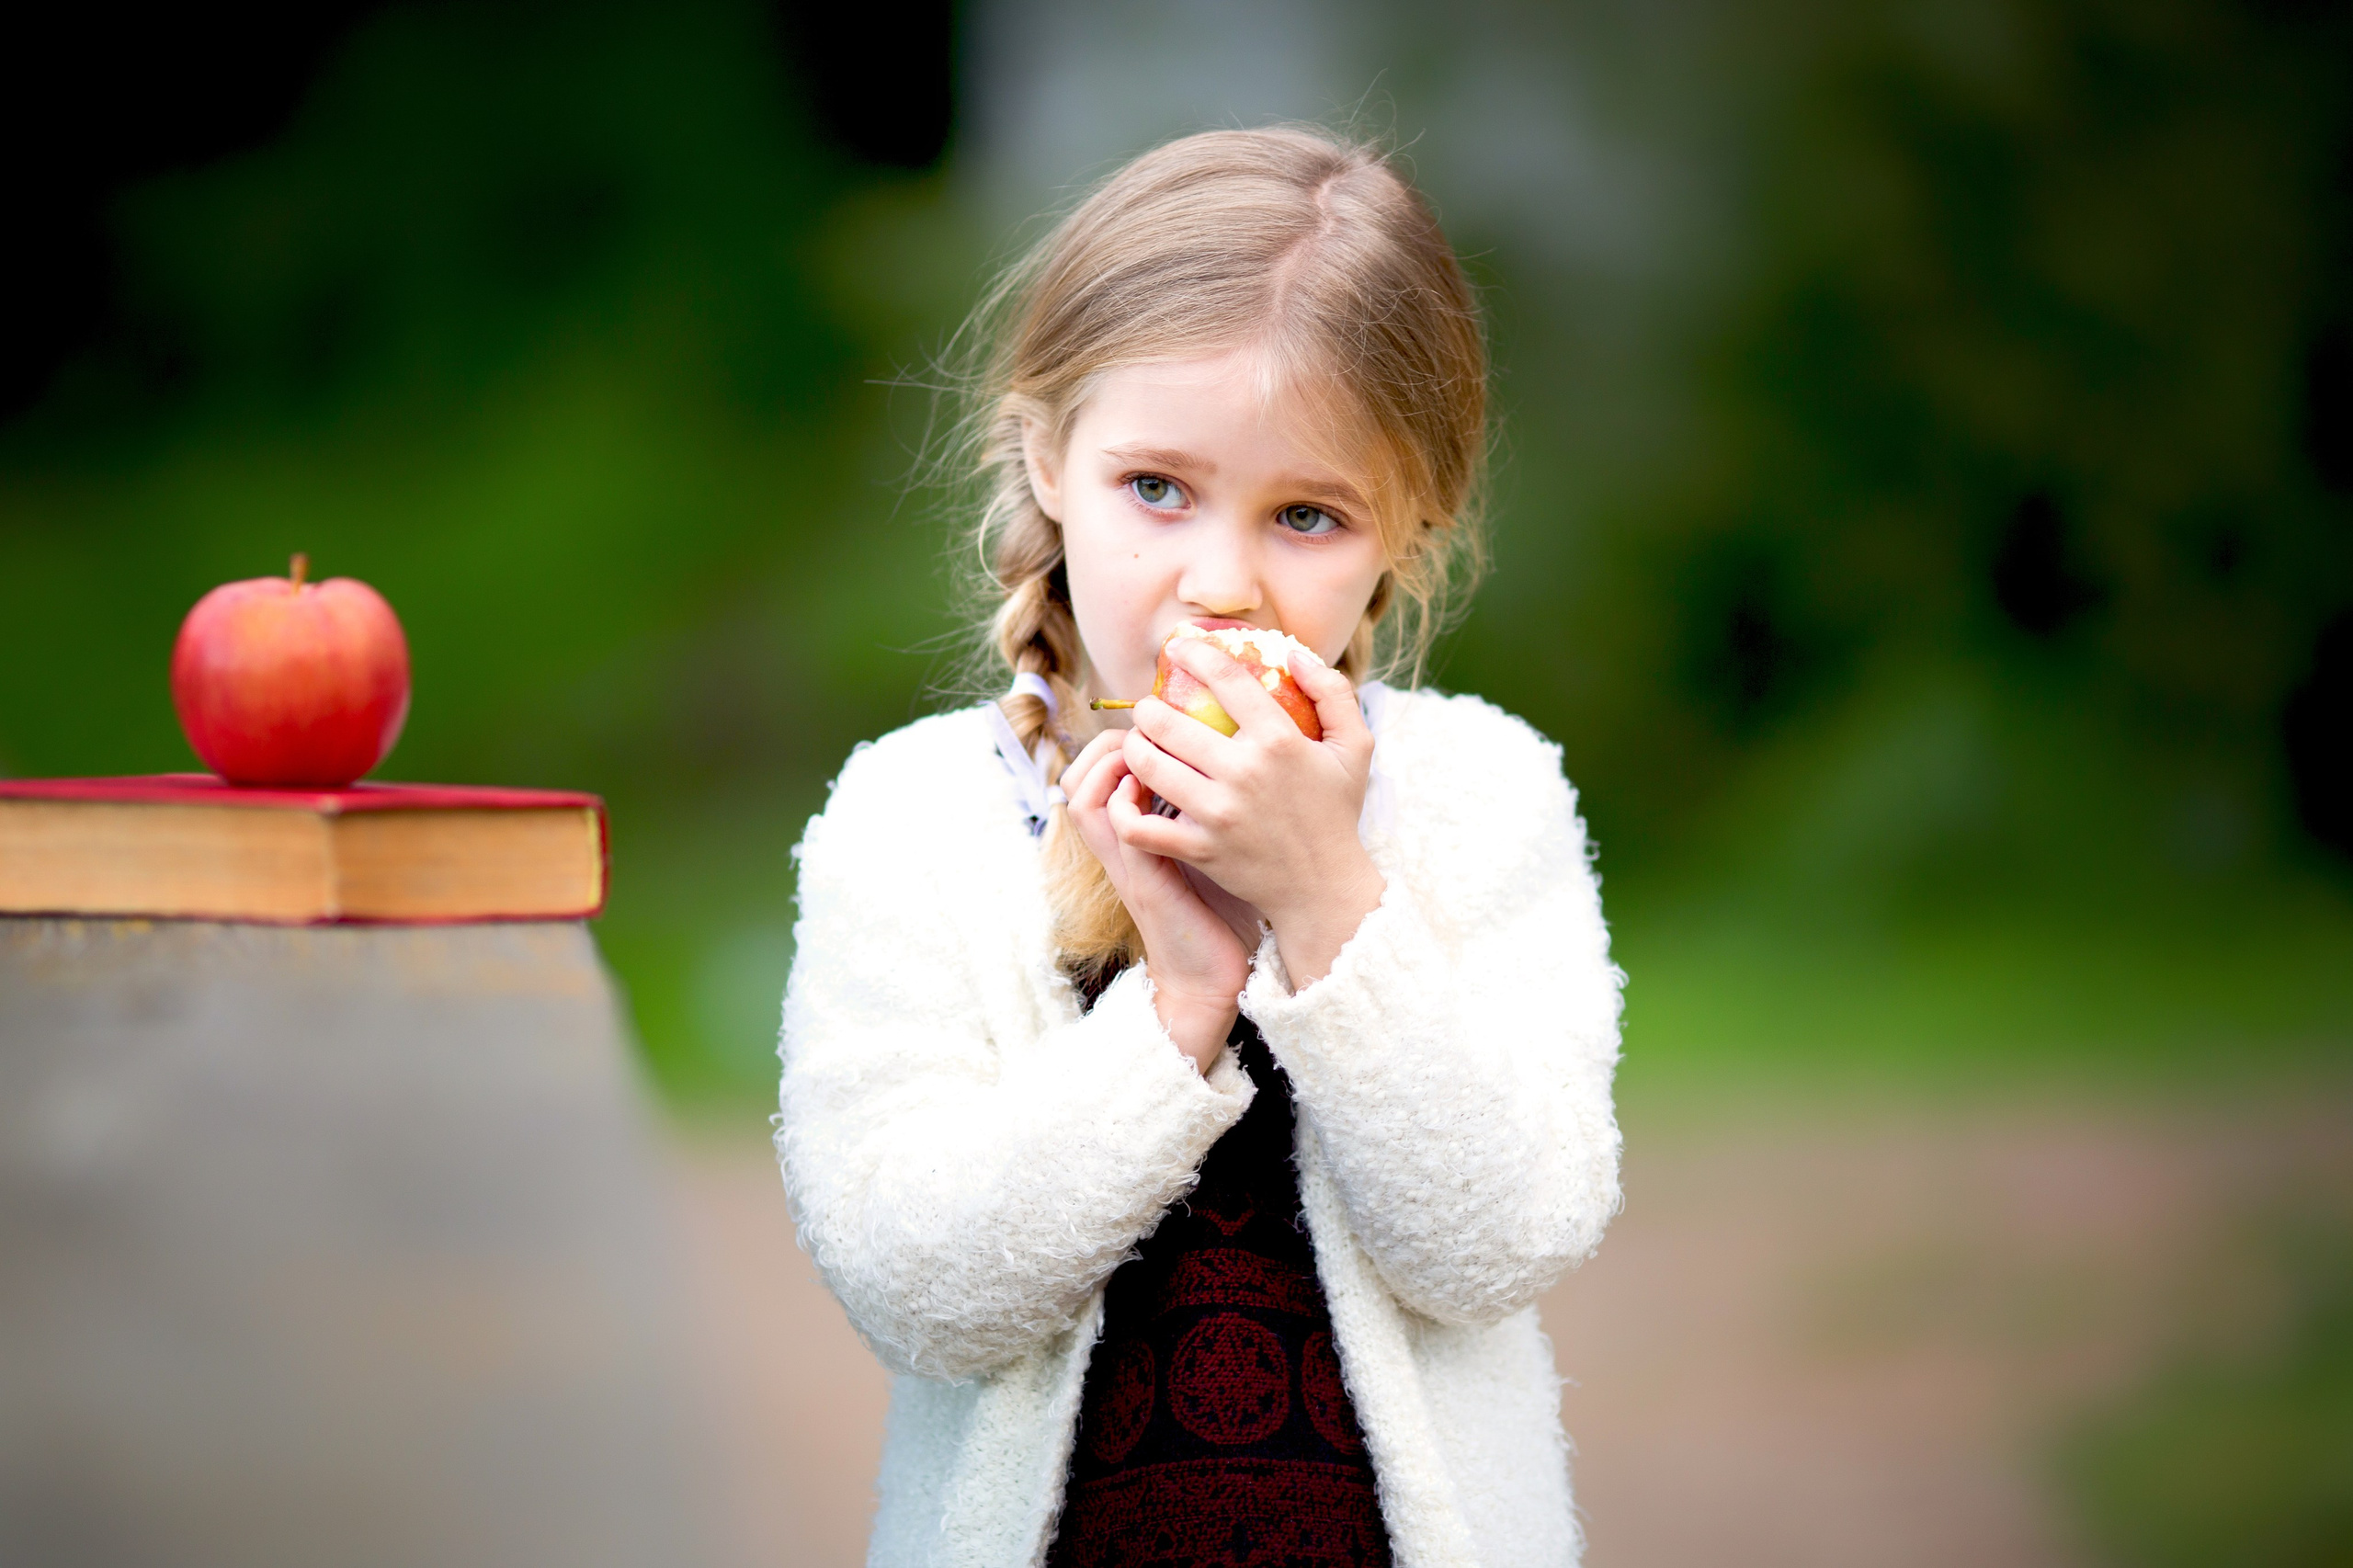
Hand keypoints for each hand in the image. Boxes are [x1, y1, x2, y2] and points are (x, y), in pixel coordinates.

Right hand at [1060, 728, 1249, 1071]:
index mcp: (1132, 837)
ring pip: (1085, 800)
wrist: (1213, 979)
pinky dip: (1131, 801)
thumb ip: (1206, 812)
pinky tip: (1157, 790)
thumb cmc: (1219, 915)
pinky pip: (1122, 828)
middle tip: (1147, 732)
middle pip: (1077, 780)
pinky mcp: (1148, 881)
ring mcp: (1128, 863)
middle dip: (1106, 745)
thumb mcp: (1206, 852)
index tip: (1155, 729)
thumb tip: (1241, 761)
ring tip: (1146, 754)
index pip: (1095, 777)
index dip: (1112, 745)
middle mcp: (1121, 847)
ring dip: (1110, 767)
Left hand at [1109, 638, 1386, 989]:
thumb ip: (1333, 692)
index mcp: (1279, 740)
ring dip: (1133, 747)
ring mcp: (1217, 812)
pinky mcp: (1198, 848)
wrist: (1324, 888)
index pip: (1224, 679)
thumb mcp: (1356, 747)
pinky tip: (1130, 792)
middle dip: (1147, 708)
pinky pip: (1140, 824)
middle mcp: (1244, 772)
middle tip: (1147, 709)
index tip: (1176, 647)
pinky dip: (1125, 806)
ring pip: (1147, 765)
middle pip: (1168, 721)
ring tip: (1137, 743)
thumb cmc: (1335, 812)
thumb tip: (1292, 653)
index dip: (1193, 653)